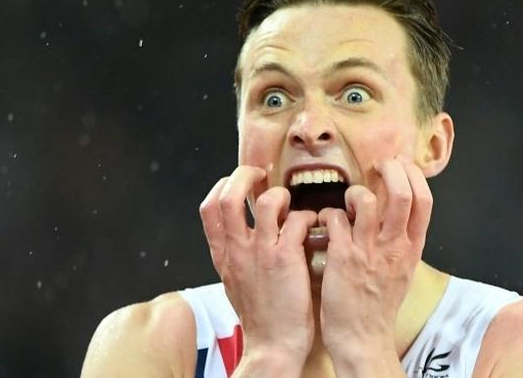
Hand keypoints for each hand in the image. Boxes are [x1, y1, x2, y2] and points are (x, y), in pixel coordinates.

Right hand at [199, 166, 317, 368]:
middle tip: (260, 175)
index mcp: (223, 255)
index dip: (222, 186)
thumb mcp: (234, 283)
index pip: (209, 208)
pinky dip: (307, 216)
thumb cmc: (260, 318)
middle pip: (228, 195)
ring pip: (265, 201)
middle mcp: (237, 250)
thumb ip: (235, 256)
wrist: (273, 346)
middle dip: (244, 175)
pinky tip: (313, 225)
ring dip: (281, 194)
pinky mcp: (286, 259)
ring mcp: (261, 253)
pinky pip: (296, 220)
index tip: (238, 183)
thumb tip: (242, 235)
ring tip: (290, 203)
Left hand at [317, 159, 431, 372]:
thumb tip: (397, 212)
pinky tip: (326, 223)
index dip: (413, 175)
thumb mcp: (403, 270)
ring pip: (364, 200)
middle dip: (390, 170)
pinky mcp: (341, 257)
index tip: (400, 166)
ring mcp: (367, 251)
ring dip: (352, 192)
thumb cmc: (378, 305)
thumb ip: (402, 241)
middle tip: (378, 167)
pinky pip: (335, 218)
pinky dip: (328, 214)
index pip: (424, 201)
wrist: (362, 339)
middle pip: (401, 193)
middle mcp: (393, 246)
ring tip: (347, 202)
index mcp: (411, 248)